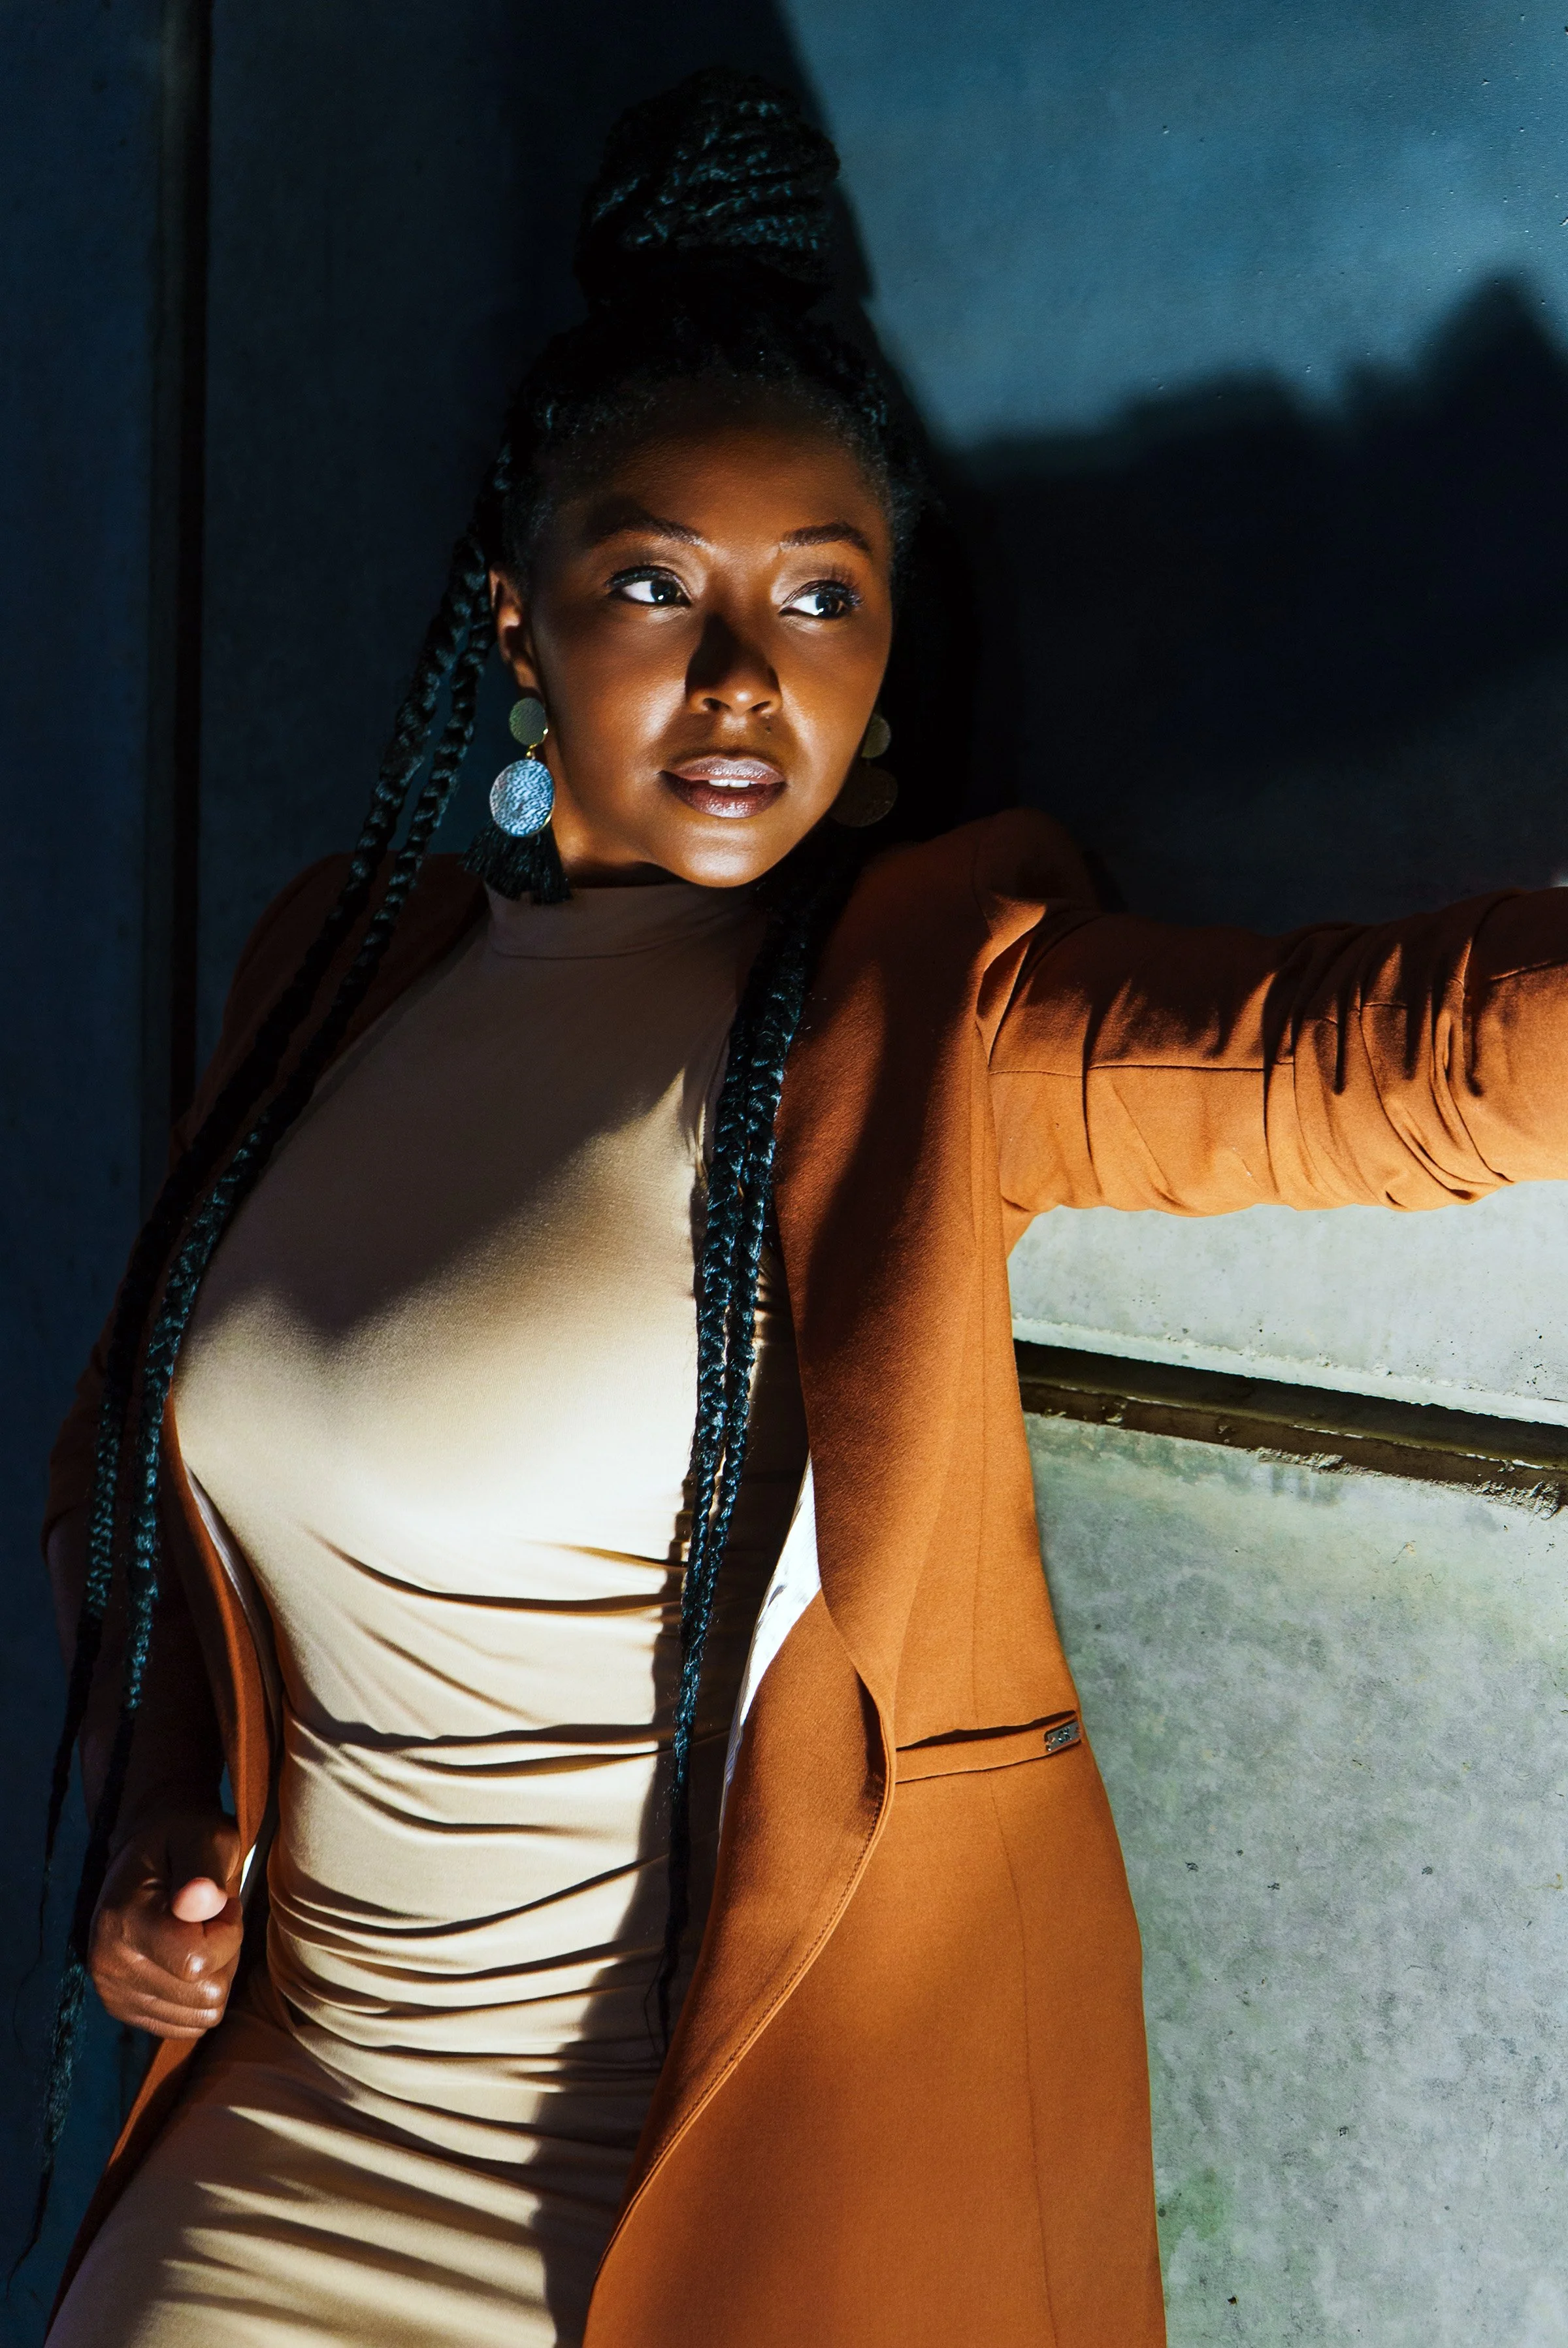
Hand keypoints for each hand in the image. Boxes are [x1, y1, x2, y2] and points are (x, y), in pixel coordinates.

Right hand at [87, 1804, 243, 2038]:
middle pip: (205, 1996)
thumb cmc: (185, 1839)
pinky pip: (185, 2026)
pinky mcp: (124, 2008)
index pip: (198, 1963)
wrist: (147, 1850)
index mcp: (124, 1922)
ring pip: (200, 2017)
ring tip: (198, 1935)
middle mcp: (109, 1965)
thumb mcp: (205, 1837)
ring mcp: (113, 1992)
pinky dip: (198, 1995)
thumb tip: (200, 1901)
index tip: (219, 1900)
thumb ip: (204, 1870)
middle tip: (210, 1918)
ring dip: (213, 1976)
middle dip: (224, 1955)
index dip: (228, 1932)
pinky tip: (187, 1958)